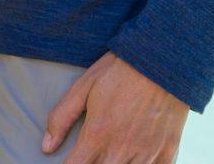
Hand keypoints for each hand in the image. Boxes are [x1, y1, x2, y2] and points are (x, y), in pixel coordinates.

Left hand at [43, 52, 187, 162]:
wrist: (163, 58)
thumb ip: (62, 117)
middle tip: (94, 155)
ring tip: (113, 156)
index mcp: (97, 135)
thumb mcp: (84, 86)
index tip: (71, 162)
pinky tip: (137, 160)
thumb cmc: (121, 70)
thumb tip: (46, 147)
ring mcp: (146, 154)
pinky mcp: (167, 154)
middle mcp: (120, 150)